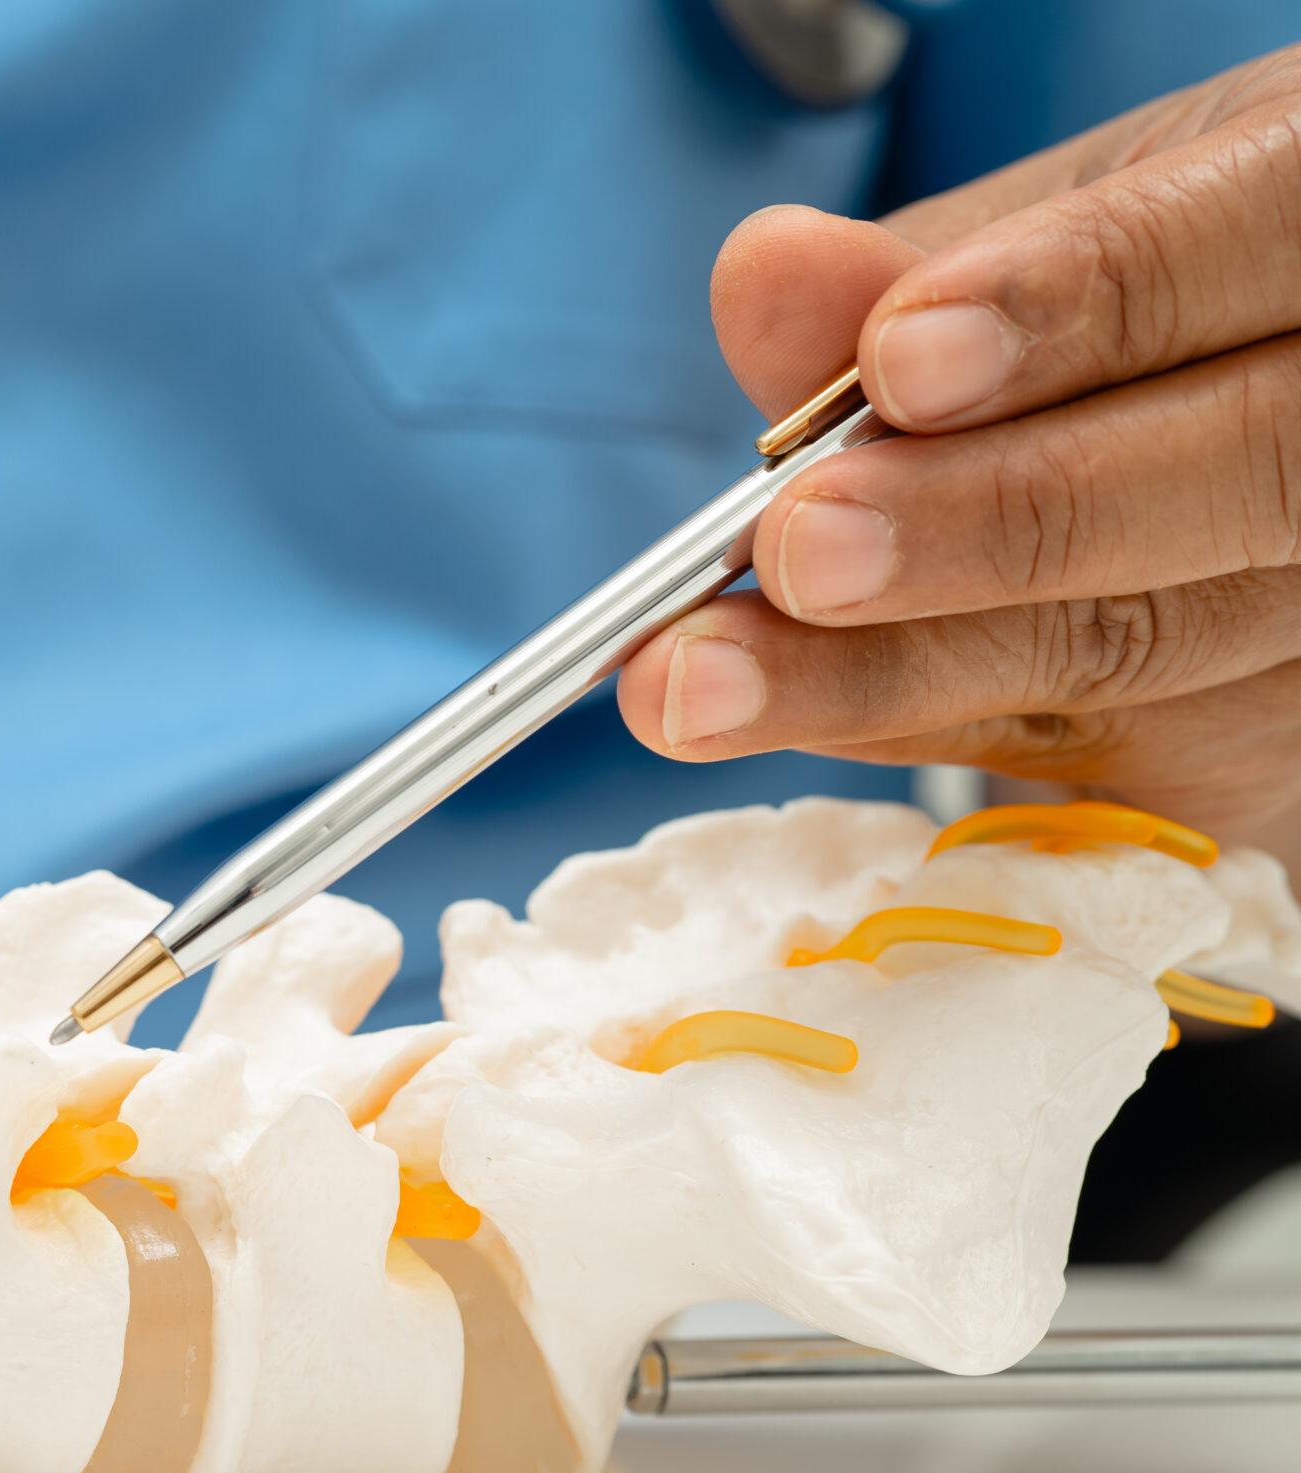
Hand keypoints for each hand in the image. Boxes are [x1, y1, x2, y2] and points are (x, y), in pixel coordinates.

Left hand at [619, 46, 1300, 854]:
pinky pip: (1078, 752)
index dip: (1087, 301)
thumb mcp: (1045, 241)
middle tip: (793, 545)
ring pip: (1144, 644)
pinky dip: (902, 726)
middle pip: (1239, 476)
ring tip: (705, 675)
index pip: (1257, 243)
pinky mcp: (1260, 747)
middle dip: (992, 517)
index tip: (899, 360)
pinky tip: (768, 717)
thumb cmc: (1136, 311)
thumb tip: (767, 277)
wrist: (1242, 438)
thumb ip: (919, 268)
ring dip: (889, 671)